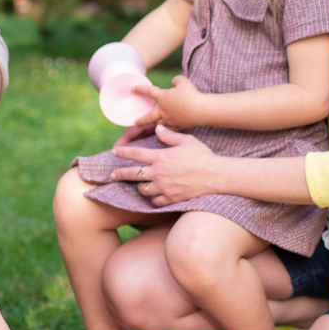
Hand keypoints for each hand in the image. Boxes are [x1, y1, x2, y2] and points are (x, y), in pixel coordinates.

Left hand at [109, 124, 223, 204]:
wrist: (216, 175)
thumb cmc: (202, 155)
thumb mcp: (186, 140)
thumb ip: (169, 135)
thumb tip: (157, 128)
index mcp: (161, 157)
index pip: (135, 154)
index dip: (122, 152)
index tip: (114, 152)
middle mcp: (159, 173)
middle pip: (132, 174)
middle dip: (119, 174)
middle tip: (112, 175)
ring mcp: (164, 187)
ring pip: (143, 189)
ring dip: (140, 186)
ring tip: (140, 185)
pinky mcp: (171, 198)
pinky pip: (155, 200)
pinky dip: (153, 198)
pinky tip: (154, 195)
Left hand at [139, 75, 204, 129]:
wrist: (201, 110)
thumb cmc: (192, 94)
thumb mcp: (183, 81)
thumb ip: (177, 80)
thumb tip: (174, 82)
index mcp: (162, 98)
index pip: (148, 92)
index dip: (140, 89)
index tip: (133, 89)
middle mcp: (163, 111)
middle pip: (148, 117)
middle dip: (141, 120)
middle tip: (135, 123)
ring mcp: (169, 120)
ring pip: (157, 125)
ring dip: (153, 125)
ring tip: (151, 127)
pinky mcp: (177, 127)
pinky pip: (169, 130)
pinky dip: (166, 131)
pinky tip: (166, 131)